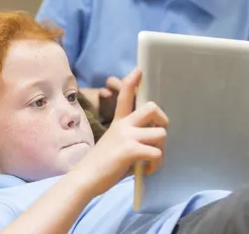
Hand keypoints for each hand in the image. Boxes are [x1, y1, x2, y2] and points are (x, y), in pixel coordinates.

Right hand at [74, 68, 167, 197]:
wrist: (86, 178)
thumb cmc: (102, 164)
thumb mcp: (114, 143)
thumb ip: (131, 137)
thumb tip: (153, 141)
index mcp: (118, 123)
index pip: (125, 96)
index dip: (132, 82)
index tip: (139, 70)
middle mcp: (123, 125)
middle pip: (151, 108)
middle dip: (163, 120)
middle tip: (158, 135)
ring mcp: (127, 136)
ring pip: (160, 134)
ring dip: (161, 150)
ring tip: (151, 161)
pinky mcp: (130, 150)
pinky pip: (157, 153)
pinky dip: (156, 165)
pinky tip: (147, 170)